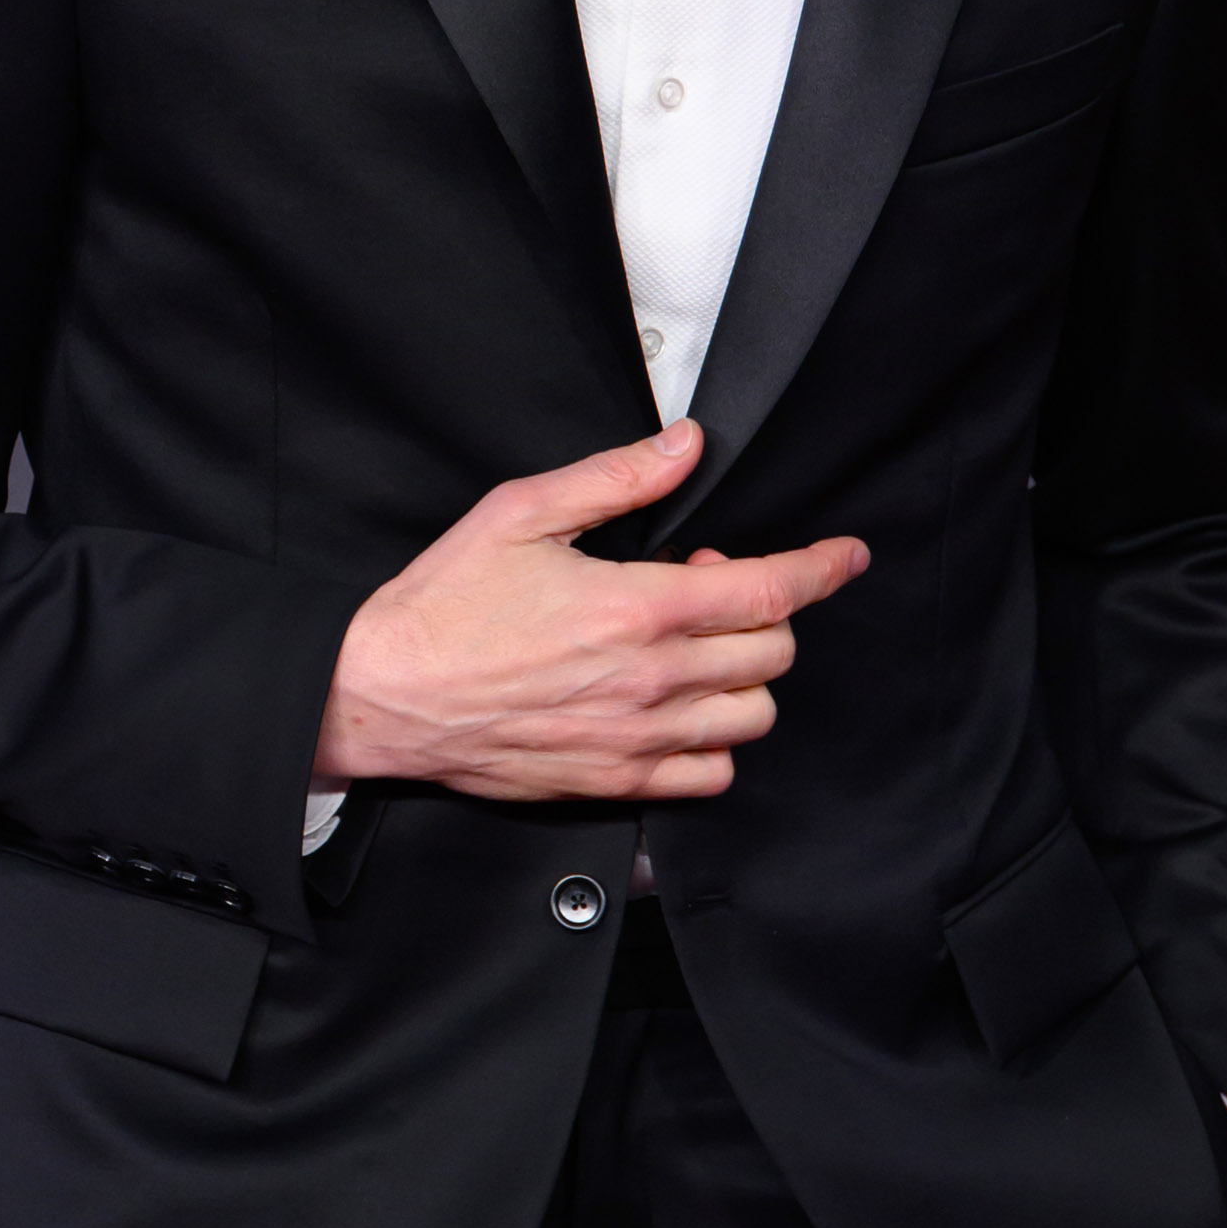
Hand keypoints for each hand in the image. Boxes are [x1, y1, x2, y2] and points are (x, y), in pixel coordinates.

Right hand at [314, 424, 866, 805]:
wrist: (383, 696)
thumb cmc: (441, 608)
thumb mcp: (522, 514)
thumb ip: (616, 479)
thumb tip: (683, 448)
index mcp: (637, 608)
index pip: (772, 590)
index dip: (822, 569)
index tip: (844, 558)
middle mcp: (650, 681)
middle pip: (773, 653)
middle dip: (765, 612)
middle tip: (711, 588)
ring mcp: (636, 739)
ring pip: (752, 716)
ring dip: (743, 677)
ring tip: (695, 650)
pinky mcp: (614, 779)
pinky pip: (710, 777)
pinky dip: (716, 743)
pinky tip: (681, 710)